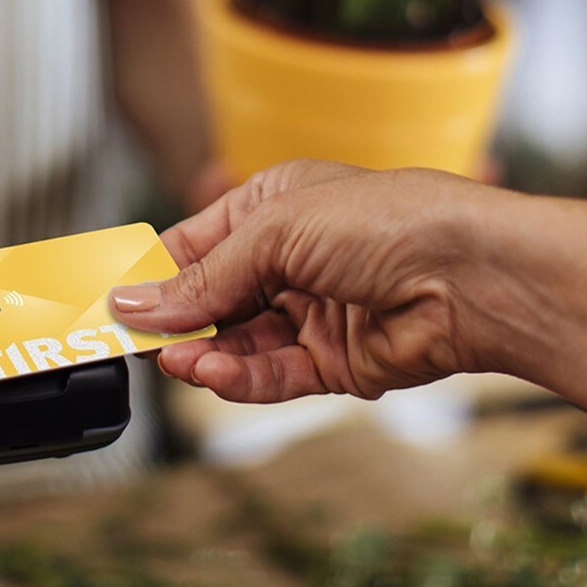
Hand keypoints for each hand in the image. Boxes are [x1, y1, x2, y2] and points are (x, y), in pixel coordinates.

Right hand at [110, 160, 502, 402]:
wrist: (475, 274)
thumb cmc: (391, 221)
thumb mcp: (276, 232)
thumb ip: (205, 276)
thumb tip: (136, 302)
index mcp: (273, 208)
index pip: (193, 246)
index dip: (152, 276)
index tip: (112, 304)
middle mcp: (291, 260)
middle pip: (211, 300)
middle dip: (175, 322)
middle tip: (135, 343)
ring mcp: (311, 312)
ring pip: (237, 343)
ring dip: (205, 354)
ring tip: (178, 361)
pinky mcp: (333, 361)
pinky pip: (272, 374)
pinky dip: (239, 377)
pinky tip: (213, 373)